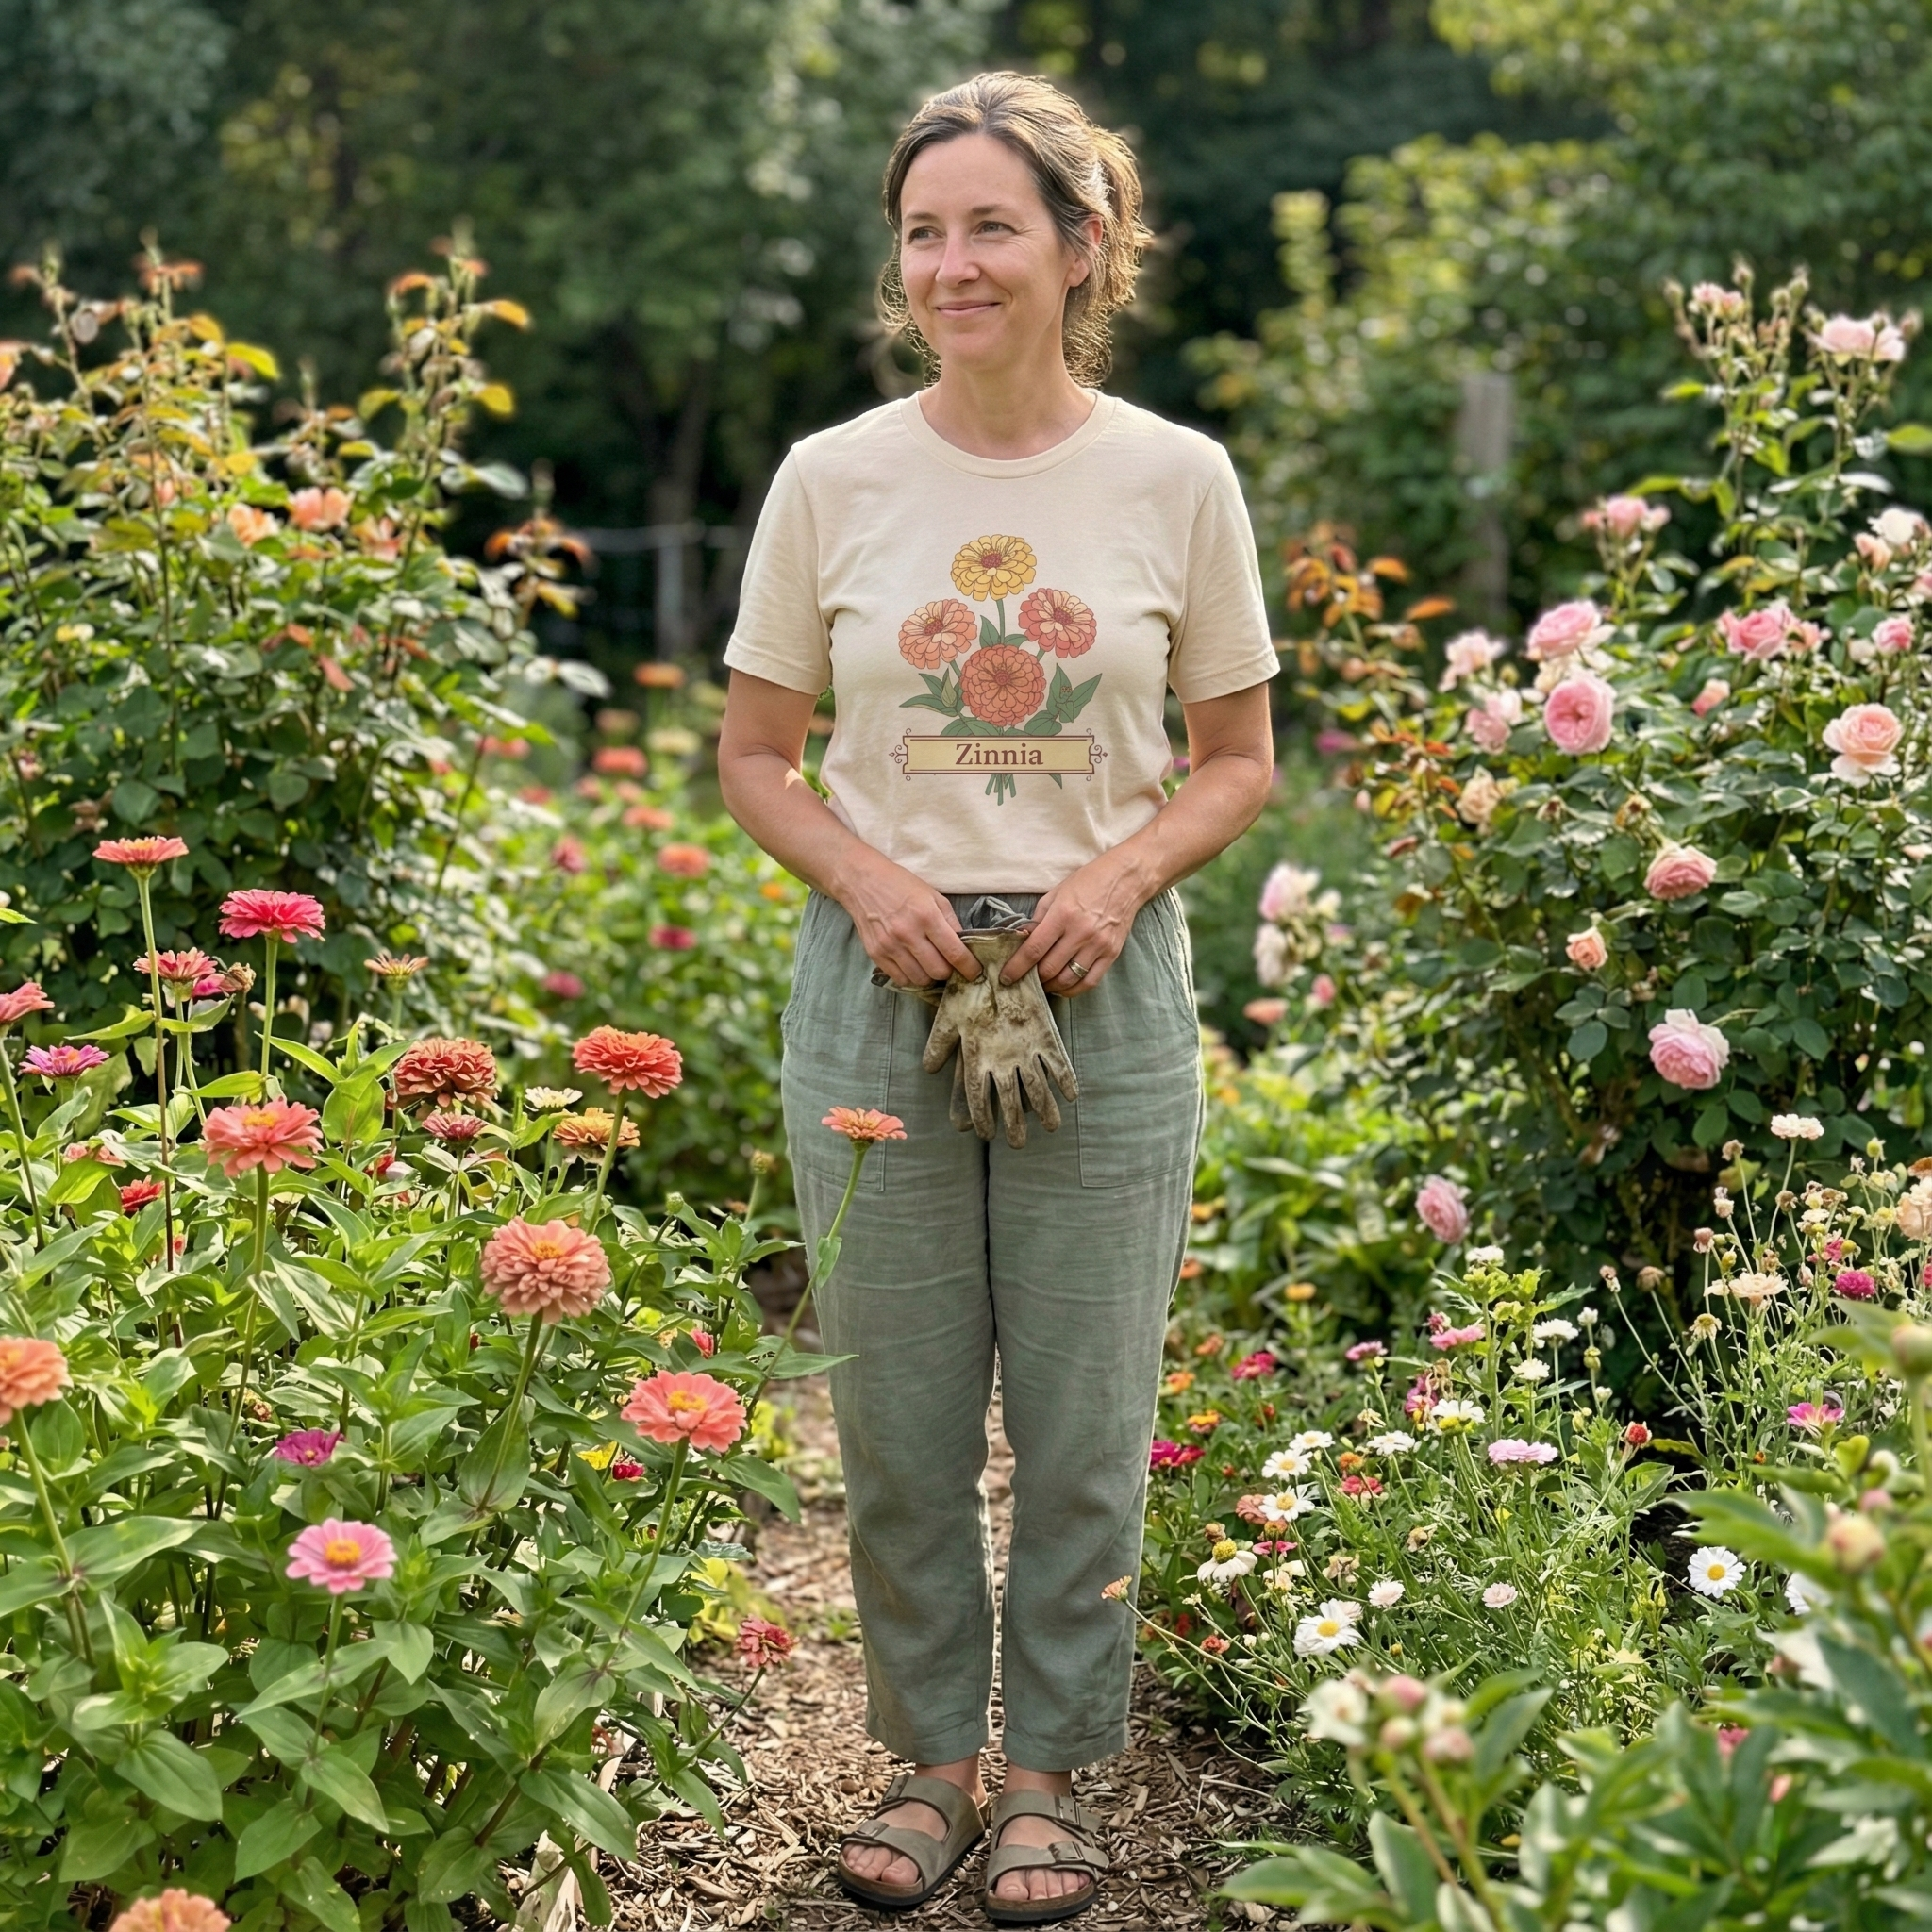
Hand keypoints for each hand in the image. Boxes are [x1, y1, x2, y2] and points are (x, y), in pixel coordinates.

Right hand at [834, 853, 979, 986]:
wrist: (862, 881)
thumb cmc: (902, 885)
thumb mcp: (933, 896)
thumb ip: (951, 922)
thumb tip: (965, 947)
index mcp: (926, 916)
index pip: (954, 953)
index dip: (969, 968)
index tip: (975, 972)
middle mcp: (907, 934)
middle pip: (939, 971)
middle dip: (949, 971)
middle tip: (948, 963)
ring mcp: (889, 946)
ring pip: (920, 979)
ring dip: (930, 975)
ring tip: (930, 963)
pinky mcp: (876, 954)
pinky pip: (900, 979)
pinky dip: (911, 976)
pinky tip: (913, 964)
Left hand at [1000, 853, 1147, 996]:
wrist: (1126, 878)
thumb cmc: (1088, 882)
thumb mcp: (1056, 893)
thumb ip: (1038, 919)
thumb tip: (1020, 941)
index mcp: (1063, 915)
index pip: (1034, 950)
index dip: (1016, 968)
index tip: (1005, 977)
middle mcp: (1081, 933)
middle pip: (1049, 969)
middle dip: (1032, 978)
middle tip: (1024, 979)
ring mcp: (1098, 945)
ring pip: (1068, 979)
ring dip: (1050, 986)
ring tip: (1042, 983)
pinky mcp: (1112, 954)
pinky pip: (1089, 981)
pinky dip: (1072, 989)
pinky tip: (1062, 986)